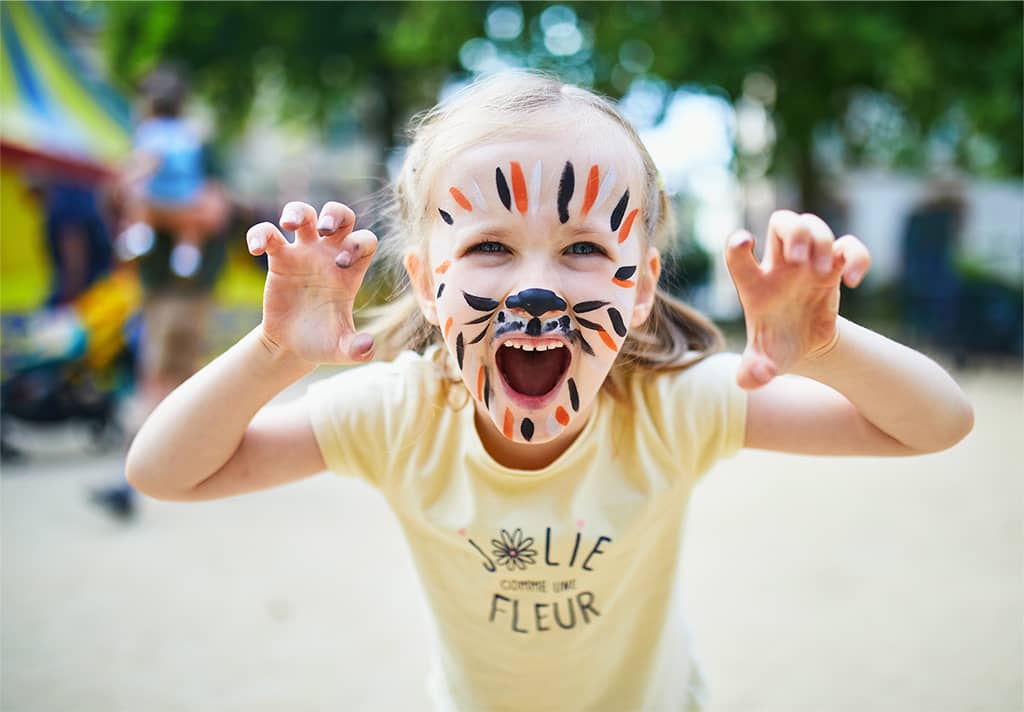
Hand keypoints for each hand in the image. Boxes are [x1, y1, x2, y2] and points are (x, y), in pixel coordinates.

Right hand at [246, 201, 377, 364]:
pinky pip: (268, 233)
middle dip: (334, 214)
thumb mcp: (340, 349)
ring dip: (298, 211)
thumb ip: (357, 349)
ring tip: (288, 224)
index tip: (341, 263)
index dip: (357, 244)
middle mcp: (329, 256)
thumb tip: (368, 348)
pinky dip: (260, 234)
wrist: (291, 345)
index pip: (364, 241)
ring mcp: (303, 254)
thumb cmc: (321, 342)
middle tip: (324, 229)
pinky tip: (256, 250)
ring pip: (305, 214)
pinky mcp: (278, 258)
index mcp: (350, 272)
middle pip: (340, 215)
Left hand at [724, 210, 870, 389]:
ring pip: (812, 225)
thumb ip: (754, 372)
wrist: (805, 346)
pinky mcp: (835, 267)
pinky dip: (857, 255)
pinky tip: (853, 281)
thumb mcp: (765, 364)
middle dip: (792, 232)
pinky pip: (849, 245)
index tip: (745, 241)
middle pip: (781, 222)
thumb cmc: (777, 349)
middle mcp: (779, 266)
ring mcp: (807, 263)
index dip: (737, 244)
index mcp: (754, 285)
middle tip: (797, 258)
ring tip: (822, 273)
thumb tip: (752, 379)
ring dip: (821, 241)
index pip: (738, 255)